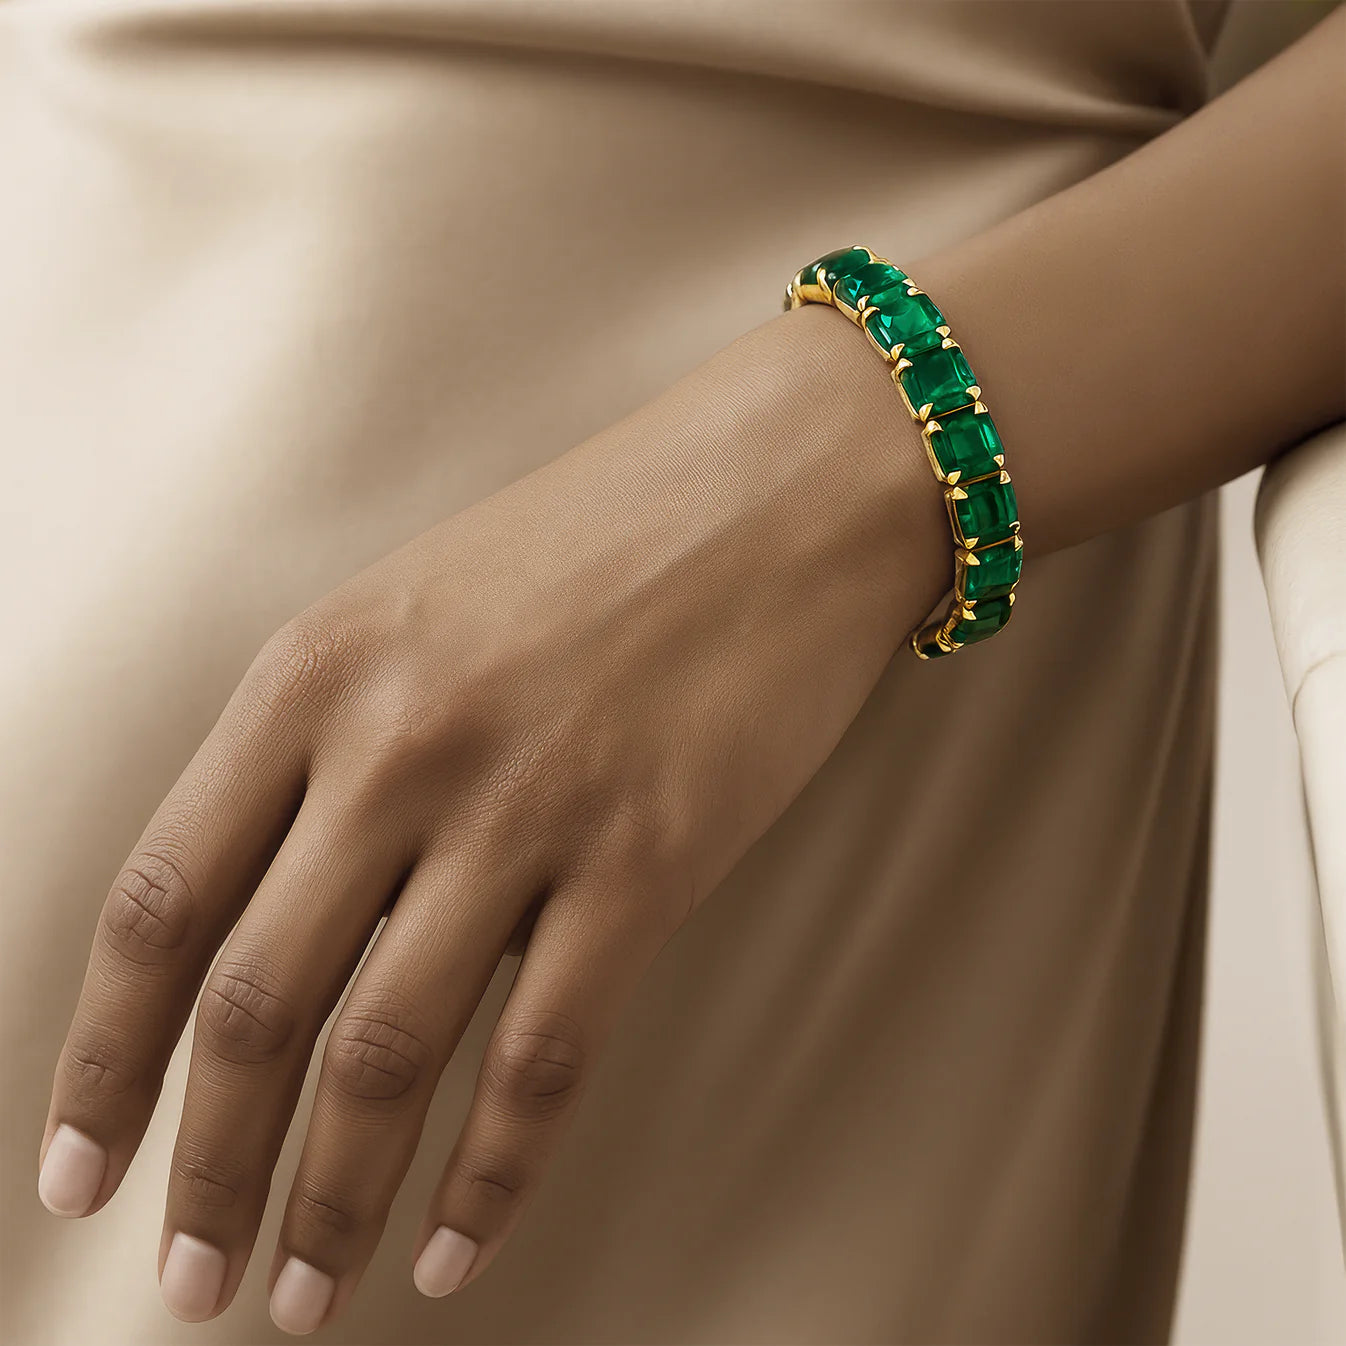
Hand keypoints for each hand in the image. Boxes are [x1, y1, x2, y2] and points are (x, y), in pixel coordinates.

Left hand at [38, 305, 943, 1332]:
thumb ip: (329, 757)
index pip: (160, 903)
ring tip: (299, 1299)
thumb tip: (281, 933)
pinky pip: (544, 1058)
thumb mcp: (415, 611)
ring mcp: (525, 807)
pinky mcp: (649, 859)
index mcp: (315, 674)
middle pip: (256, 1007)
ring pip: (387, 1055)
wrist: (777, 489)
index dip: (104, 1062)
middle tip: (181, 1284)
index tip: (77, 1175)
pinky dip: (491, 1174)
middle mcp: (399, 746)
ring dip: (329, 1201)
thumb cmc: (596, 542)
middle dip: (207, 1170)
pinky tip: (457, 1250)